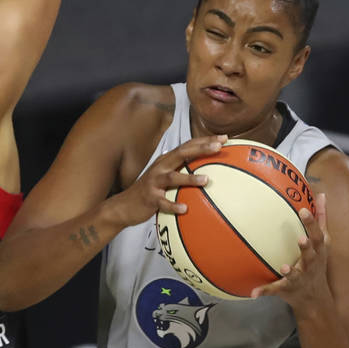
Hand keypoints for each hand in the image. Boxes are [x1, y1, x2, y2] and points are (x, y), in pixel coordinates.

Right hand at [105, 135, 224, 227]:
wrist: (124, 206)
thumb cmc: (151, 192)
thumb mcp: (165, 178)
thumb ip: (182, 172)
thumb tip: (208, 172)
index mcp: (166, 161)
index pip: (187, 146)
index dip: (204, 141)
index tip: (224, 138)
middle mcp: (160, 168)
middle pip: (181, 154)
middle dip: (200, 149)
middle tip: (218, 147)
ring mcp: (154, 182)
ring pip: (173, 177)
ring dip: (190, 178)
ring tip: (206, 180)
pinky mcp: (150, 199)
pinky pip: (163, 202)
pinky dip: (173, 205)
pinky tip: (185, 209)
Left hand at [250, 192, 329, 310]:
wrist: (315, 299)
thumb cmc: (317, 264)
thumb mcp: (323, 243)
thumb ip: (321, 219)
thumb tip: (321, 195)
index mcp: (318, 252)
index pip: (317, 236)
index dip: (312, 224)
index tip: (304, 210)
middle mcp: (311, 265)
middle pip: (311, 255)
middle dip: (306, 248)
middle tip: (301, 238)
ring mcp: (299, 279)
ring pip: (295, 275)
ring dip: (290, 272)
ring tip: (284, 267)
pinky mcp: (287, 290)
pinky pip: (275, 290)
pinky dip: (265, 291)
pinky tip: (253, 292)